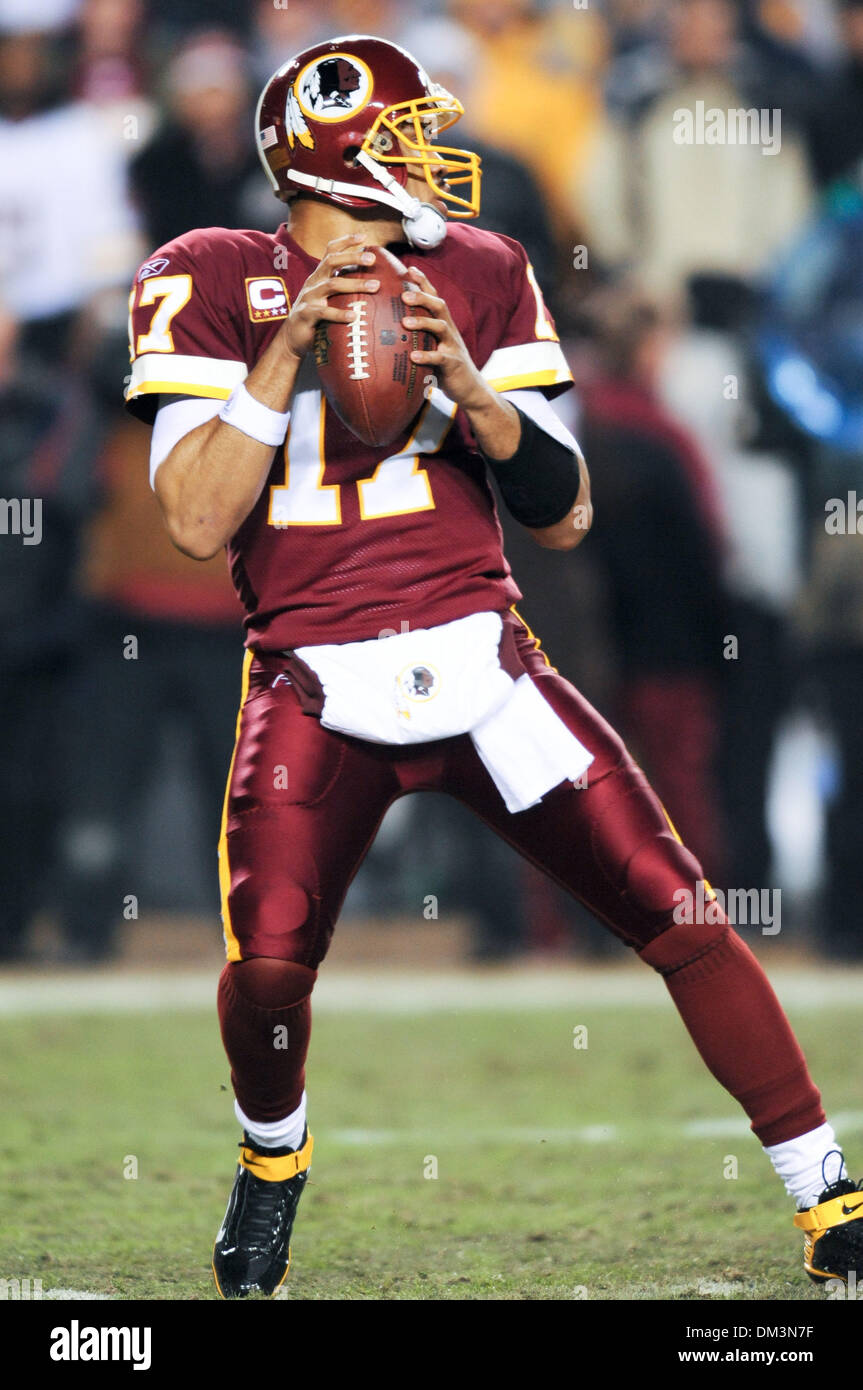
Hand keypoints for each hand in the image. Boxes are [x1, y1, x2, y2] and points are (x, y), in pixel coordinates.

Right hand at [279, 233, 379, 361]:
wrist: (293, 339)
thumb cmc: (318, 318)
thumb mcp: (330, 300)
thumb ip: (345, 290)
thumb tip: (375, 285)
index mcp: (320, 276)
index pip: (330, 252)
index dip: (345, 241)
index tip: (363, 236)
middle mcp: (314, 282)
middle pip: (331, 261)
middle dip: (352, 257)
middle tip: (372, 258)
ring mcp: (309, 297)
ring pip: (332, 285)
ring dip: (355, 284)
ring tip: (374, 286)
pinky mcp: (306, 314)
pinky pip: (324, 312)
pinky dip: (340, 314)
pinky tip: (354, 317)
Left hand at [401, 265, 492, 411]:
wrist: (469, 388)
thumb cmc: (444, 366)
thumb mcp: (432, 346)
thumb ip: (417, 336)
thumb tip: (388, 328)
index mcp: (443, 323)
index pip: (435, 297)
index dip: (424, 282)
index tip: (409, 269)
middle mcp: (449, 330)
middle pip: (439, 305)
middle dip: (422, 297)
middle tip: (404, 295)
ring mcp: (453, 346)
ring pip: (440, 327)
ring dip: (423, 323)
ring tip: (405, 322)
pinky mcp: (453, 364)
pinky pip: (440, 357)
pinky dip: (426, 356)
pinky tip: (413, 356)